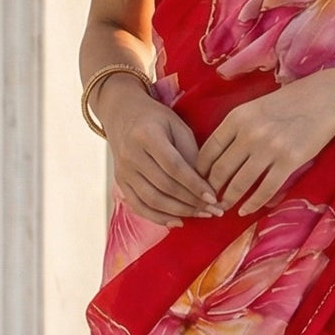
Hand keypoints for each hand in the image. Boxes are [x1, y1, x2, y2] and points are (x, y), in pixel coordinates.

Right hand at [98, 75, 222, 224]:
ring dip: (179, 212)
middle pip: (164, 186)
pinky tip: (178, 221)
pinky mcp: (120, 182)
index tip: (214, 198)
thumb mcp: (177, 126)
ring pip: (152, 200)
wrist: (122, 114)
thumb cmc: (156, 119)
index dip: (194, 185)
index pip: (174, 166)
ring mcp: (123, 171)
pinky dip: (159, 218)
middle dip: (192, 202)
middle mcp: (131, 155)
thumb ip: (191, 152)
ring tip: (201, 215)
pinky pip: (139, 206)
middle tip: (214, 210)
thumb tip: (206, 184)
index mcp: (147, 136)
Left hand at [195, 65, 334, 216]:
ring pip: (240, 183)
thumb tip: (216, 157)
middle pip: (220, 171)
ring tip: (224, 208)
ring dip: (229, 199)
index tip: (197, 183)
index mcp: (236, 117)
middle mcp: (249, 133)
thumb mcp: (254, 108)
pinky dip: (253, 203)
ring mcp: (270, 148)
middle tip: (208, 201)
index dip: (198, 172)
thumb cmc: (289, 103)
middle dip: (210, 190)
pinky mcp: (290, 161)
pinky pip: (266, 189)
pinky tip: (247, 210)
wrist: (326, 98)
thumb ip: (236, 128)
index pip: (207, 151)